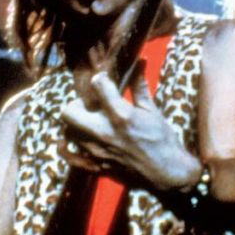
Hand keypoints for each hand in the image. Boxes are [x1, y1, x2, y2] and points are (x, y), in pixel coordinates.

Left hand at [60, 69, 198, 190]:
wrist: (167, 172)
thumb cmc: (162, 139)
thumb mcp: (152, 110)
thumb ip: (139, 86)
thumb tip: (139, 61)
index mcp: (122, 115)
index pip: (98, 85)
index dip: (100, 78)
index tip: (104, 80)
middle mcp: (105, 133)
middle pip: (69, 111)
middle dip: (77, 103)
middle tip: (90, 104)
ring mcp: (98, 151)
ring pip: (68, 131)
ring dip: (75, 123)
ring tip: (88, 121)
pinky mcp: (96, 166)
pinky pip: (69, 157)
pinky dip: (67, 147)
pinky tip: (72, 140)